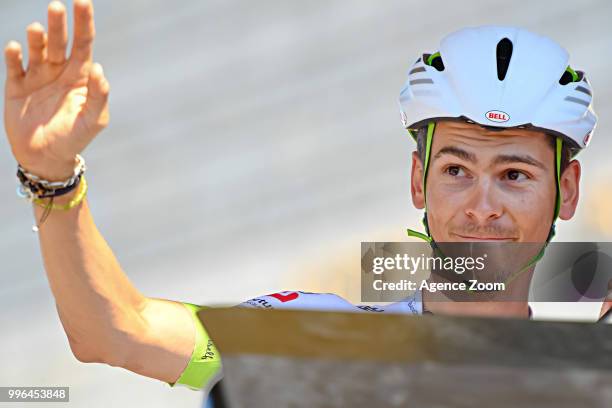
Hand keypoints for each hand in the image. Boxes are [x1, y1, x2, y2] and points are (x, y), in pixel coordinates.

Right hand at [4, 0, 108, 180]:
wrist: (46, 158)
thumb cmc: (75, 138)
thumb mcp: (94, 119)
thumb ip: (98, 95)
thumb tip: (98, 68)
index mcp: (80, 75)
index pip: (83, 43)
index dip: (84, 22)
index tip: (83, 1)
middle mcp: (58, 71)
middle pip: (59, 41)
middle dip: (58, 24)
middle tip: (57, 7)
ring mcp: (37, 76)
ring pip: (36, 49)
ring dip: (37, 37)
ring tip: (38, 30)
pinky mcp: (16, 86)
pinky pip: (14, 66)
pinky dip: (14, 56)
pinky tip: (16, 48)